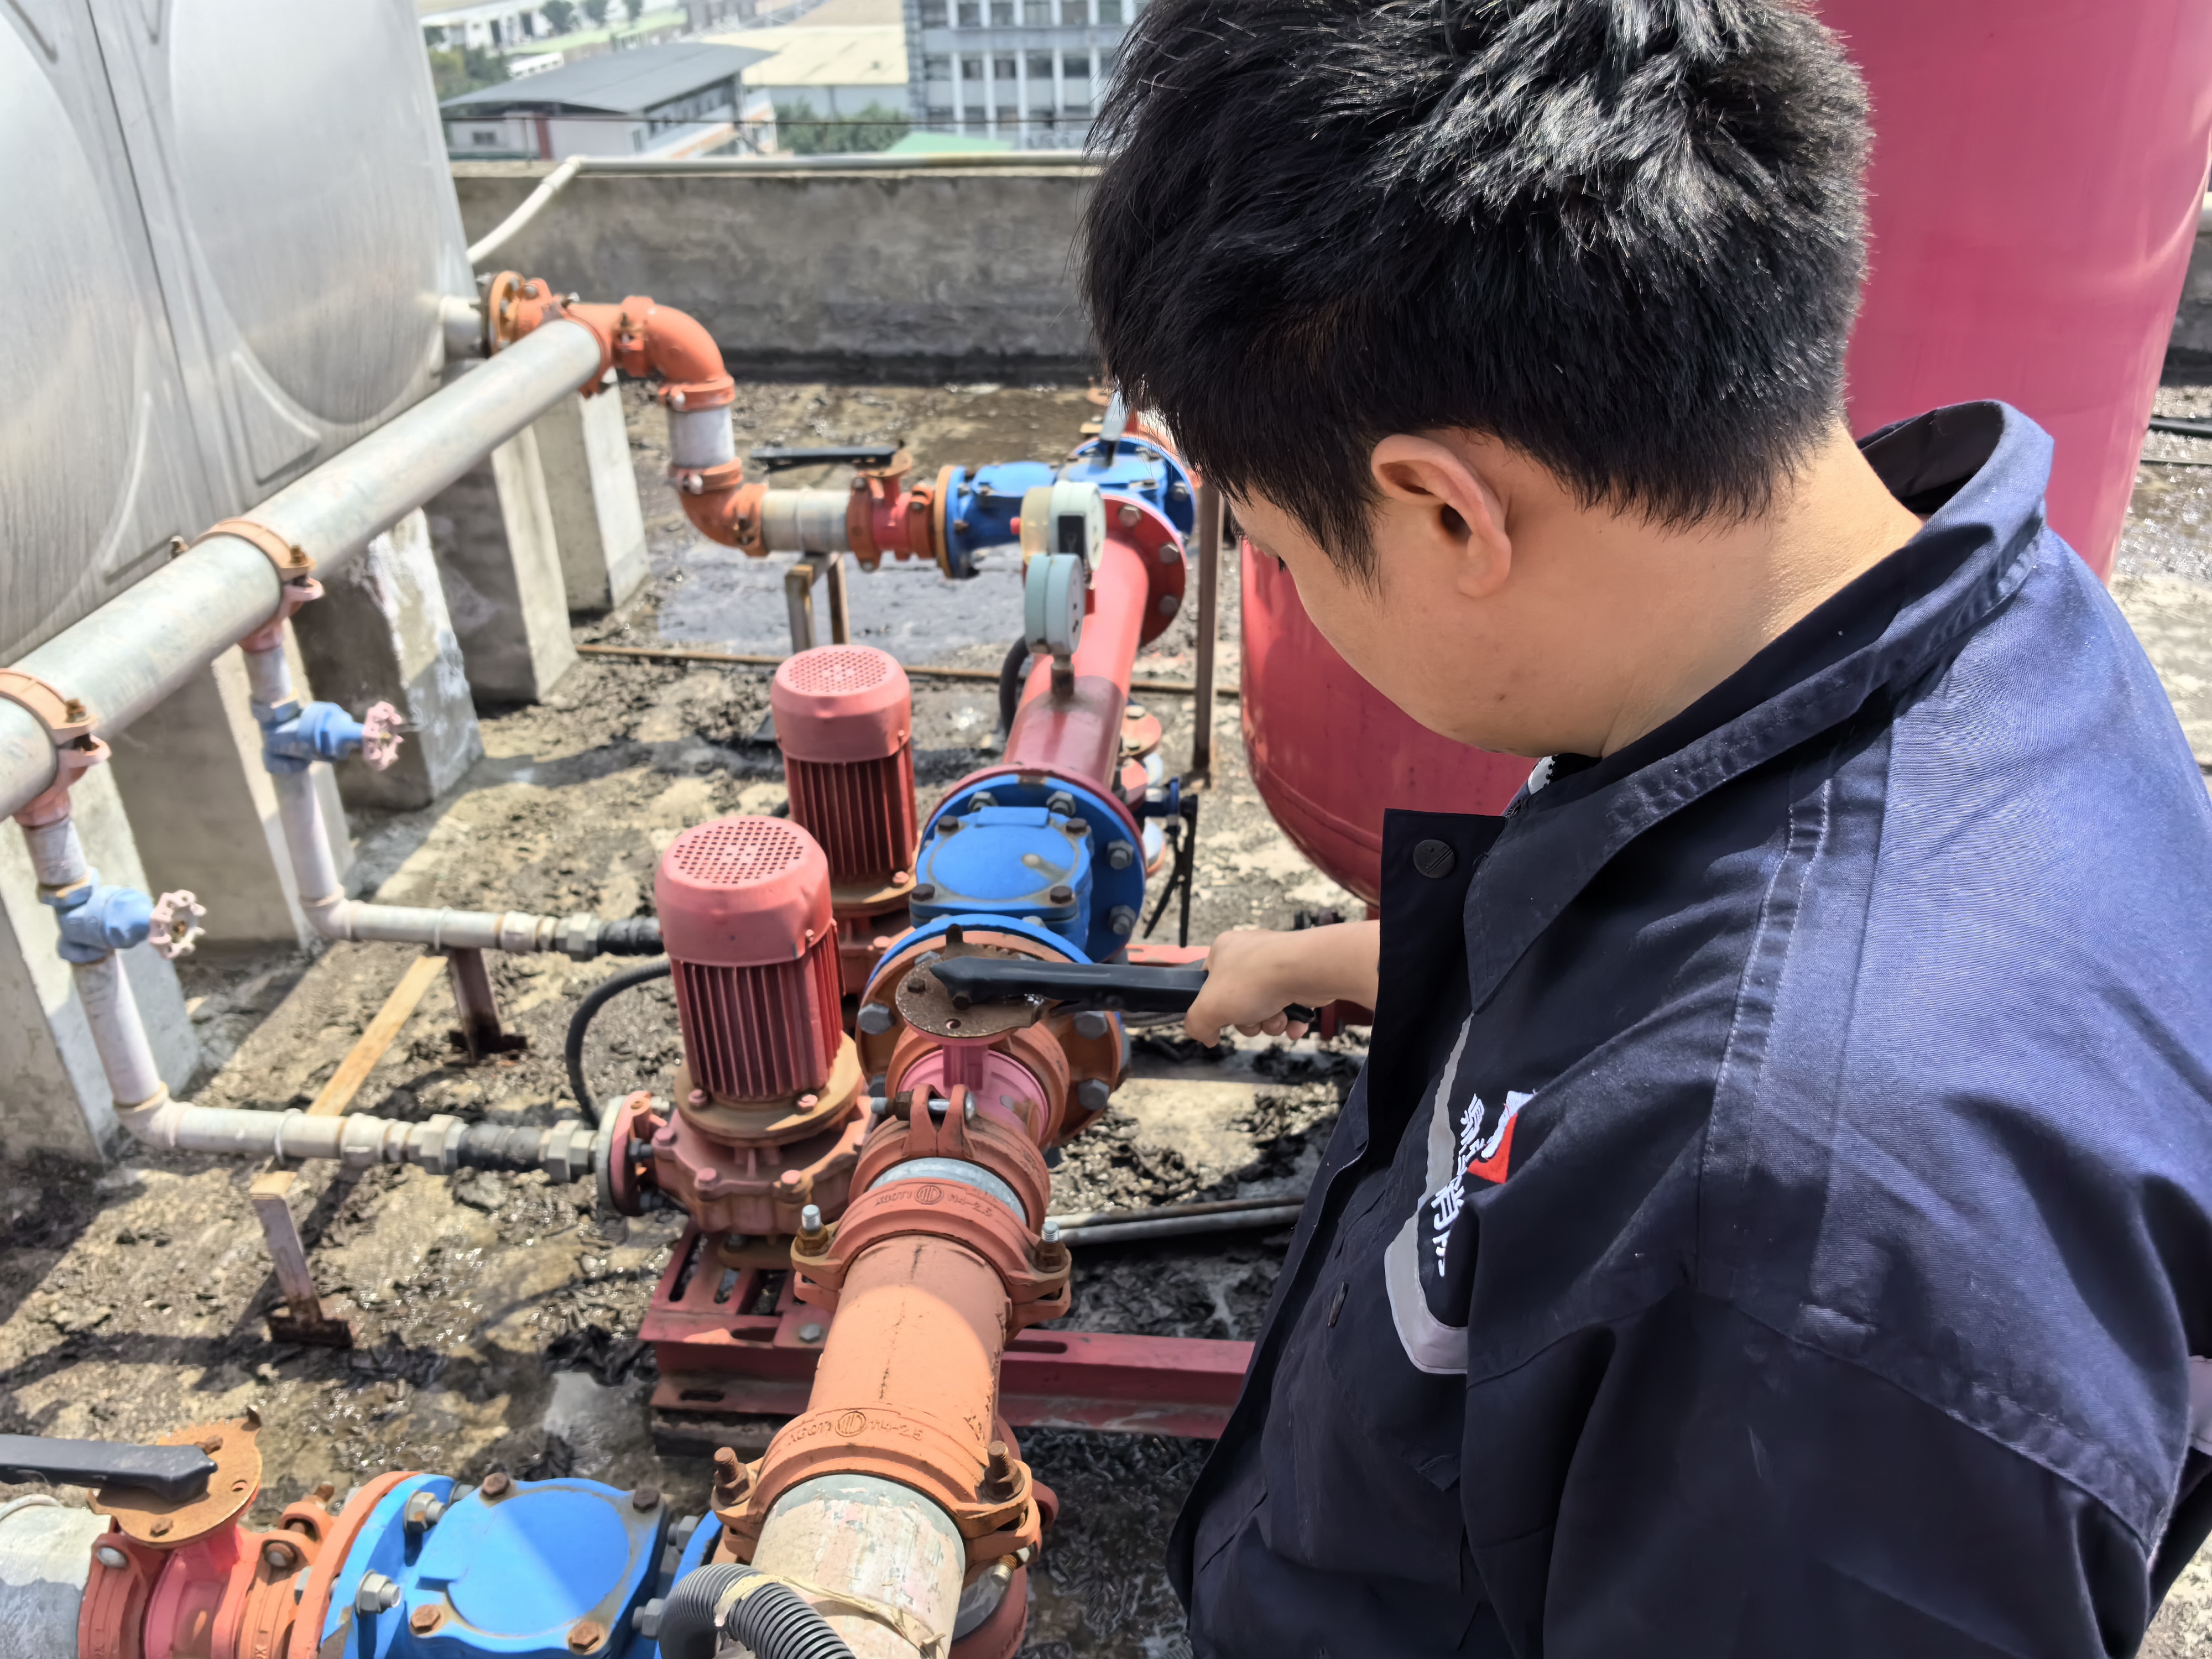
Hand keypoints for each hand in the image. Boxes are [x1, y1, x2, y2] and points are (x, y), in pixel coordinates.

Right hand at [1184, 929, 1313, 1047]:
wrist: (1305, 971)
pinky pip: (1290, 1007)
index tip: (1221, 1015)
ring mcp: (1278, 965)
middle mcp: (1251, 954)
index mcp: (1223, 951)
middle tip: (1252, 1018)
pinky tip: (1294, 1024)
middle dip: (1247, 1020)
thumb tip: (1207, 1037)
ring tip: (1276, 1017)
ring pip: (1265, 1008)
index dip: (1214, 1004)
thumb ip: (1197, 1025)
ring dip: (1270, 1023)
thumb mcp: (1207, 1009)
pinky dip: (1291, 1021)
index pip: (1209, 981)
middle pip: (1239, 1002)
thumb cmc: (1253, 981)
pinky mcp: (1301, 977)